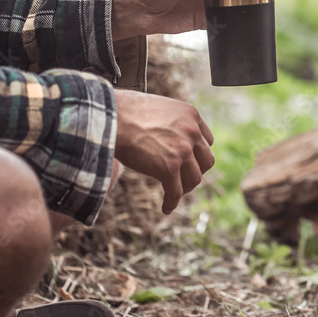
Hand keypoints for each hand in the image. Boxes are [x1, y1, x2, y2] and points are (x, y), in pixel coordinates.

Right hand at [113, 89, 214, 213]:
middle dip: (196, 171)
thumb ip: (171, 123)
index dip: (197, 153)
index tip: (189, 161)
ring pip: (194, 178)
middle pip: (206, 161)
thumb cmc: (124, 111)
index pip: (207, 140)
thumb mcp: (159, 109)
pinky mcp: (169, 167)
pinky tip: (166, 207)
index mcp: (191, 115)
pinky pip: (176, 192)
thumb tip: (167, 138)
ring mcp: (182, 150)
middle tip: (184, 178)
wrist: (110, 117)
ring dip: (185, 188)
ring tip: (174, 192)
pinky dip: (171, 202)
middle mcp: (192, 132)